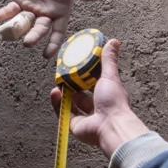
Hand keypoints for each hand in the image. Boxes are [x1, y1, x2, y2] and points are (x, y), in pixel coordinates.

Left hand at [0, 0, 101, 60]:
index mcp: (60, 12)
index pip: (57, 32)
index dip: (53, 44)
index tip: (47, 55)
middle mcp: (45, 14)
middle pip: (39, 29)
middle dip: (33, 36)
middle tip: (27, 43)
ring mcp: (31, 9)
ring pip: (24, 23)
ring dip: (16, 29)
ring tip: (6, 35)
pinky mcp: (18, 1)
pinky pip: (10, 11)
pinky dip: (3, 15)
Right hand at [52, 37, 148, 157]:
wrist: (110, 125)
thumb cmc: (113, 101)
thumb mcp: (109, 75)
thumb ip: (109, 60)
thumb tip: (113, 41)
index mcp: (106, 95)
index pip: (93, 83)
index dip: (84, 75)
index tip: (75, 66)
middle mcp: (96, 107)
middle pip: (80, 95)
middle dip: (71, 86)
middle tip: (62, 75)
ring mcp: (86, 118)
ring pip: (71, 104)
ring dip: (63, 94)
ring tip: (57, 83)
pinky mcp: (75, 126)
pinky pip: (63, 114)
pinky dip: (57, 104)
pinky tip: (54, 93)